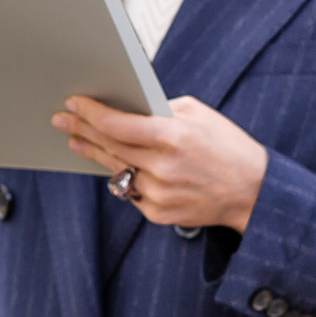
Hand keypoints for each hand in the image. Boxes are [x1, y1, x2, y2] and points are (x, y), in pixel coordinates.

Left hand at [54, 96, 268, 230]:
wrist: (254, 191)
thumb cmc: (227, 146)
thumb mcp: (198, 114)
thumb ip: (161, 108)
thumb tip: (126, 105)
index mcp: (173, 136)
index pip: (117, 124)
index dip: (91, 112)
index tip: (74, 103)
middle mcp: (162, 167)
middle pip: (109, 146)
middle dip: (82, 129)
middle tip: (62, 119)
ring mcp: (159, 193)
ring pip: (115, 169)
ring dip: (94, 153)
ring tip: (76, 140)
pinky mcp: (158, 213)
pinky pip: (130, 191)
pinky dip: (126, 176)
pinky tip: (116, 164)